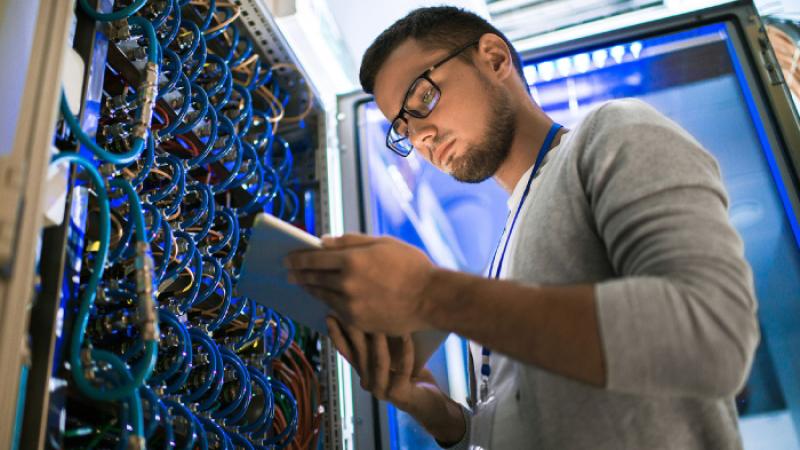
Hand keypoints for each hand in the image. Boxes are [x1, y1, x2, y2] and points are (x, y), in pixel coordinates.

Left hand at [285, 234, 434, 334]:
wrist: (431, 298)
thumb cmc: (411, 265)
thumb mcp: (382, 243)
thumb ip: (350, 242)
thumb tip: (323, 242)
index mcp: (351, 260)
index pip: (313, 258)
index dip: (297, 258)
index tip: (288, 258)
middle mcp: (346, 284)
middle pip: (313, 278)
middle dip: (298, 274)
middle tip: (289, 273)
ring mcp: (351, 305)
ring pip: (322, 296)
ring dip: (310, 289)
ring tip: (304, 285)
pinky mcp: (358, 322)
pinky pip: (336, 311)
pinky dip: (328, 303)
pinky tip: (325, 298)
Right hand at [326, 317, 465, 443]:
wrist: (430, 404)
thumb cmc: (412, 375)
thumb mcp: (393, 356)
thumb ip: (381, 343)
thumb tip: (373, 312)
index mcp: (364, 372)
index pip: (346, 351)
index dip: (337, 334)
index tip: (330, 314)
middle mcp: (368, 382)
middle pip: (359, 354)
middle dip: (356, 330)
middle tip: (355, 310)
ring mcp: (382, 390)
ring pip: (379, 361)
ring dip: (381, 339)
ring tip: (382, 319)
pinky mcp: (398, 394)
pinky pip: (403, 368)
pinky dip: (406, 351)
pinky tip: (408, 335)